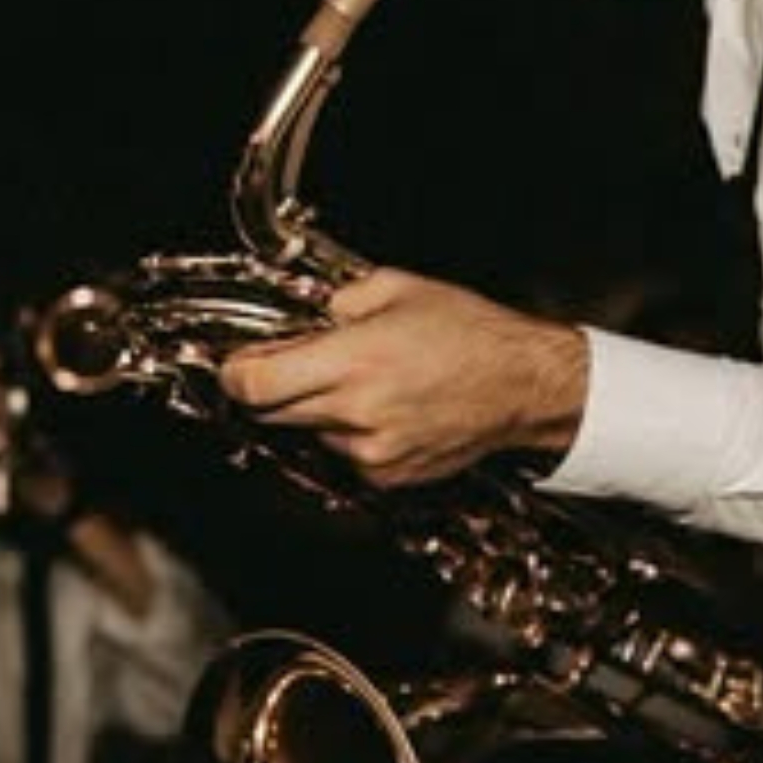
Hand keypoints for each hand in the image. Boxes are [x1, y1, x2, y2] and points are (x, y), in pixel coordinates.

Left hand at [219, 267, 589, 487]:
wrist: (526, 384)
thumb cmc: (474, 334)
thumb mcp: (402, 287)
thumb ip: (340, 298)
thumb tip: (306, 316)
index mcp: (354, 360)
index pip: (253, 385)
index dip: (236, 374)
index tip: (239, 365)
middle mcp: (356, 410)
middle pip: (273, 412)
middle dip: (279, 387)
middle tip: (307, 364)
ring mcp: (372, 449)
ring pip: (312, 433)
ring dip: (322, 409)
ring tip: (371, 383)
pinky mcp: (389, 474)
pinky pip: (346, 455)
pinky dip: (355, 434)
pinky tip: (393, 409)